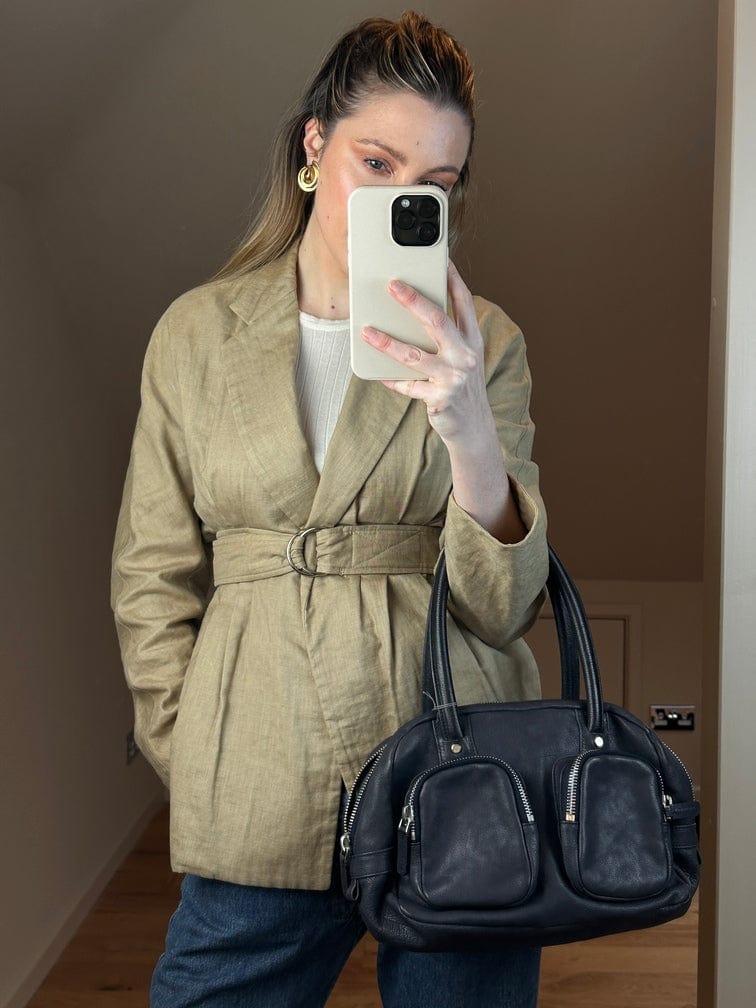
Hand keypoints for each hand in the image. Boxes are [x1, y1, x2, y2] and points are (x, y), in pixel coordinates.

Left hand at [360, 260, 490, 445]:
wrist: (473, 427)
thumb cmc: (461, 386)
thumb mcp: (462, 358)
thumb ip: (447, 337)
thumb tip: (416, 312)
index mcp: (472, 341)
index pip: (463, 303)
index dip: (452, 279)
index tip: (440, 259)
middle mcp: (465, 356)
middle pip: (438, 321)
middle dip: (413, 301)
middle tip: (392, 285)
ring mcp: (453, 378)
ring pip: (415, 355)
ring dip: (388, 342)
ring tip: (367, 331)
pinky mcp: (440, 399)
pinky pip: (408, 386)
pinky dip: (392, 379)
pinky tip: (378, 373)